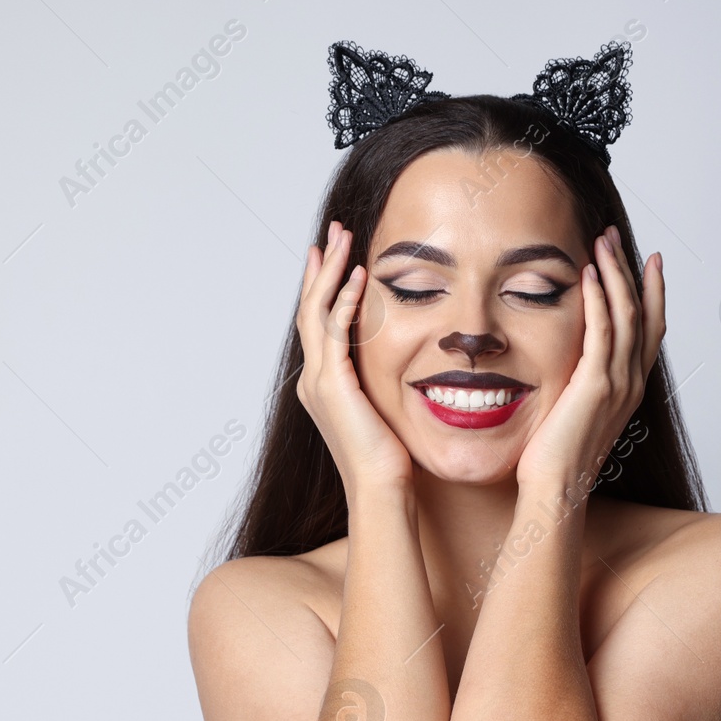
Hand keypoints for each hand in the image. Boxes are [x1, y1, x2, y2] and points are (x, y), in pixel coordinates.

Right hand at [296, 220, 413, 497]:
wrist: (381, 489)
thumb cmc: (390, 461)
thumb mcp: (385, 411)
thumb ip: (383, 385)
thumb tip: (410, 366)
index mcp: (323, 385)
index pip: (319, 323)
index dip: (325, 286)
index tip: (336, 255)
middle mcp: (313, 380)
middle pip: (310, 308)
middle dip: (322, 267)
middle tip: (334, 231)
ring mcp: (318, 382)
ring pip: (316, 312)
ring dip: (330, 272)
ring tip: (342, 239)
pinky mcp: (332, 386)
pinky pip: (334, 333)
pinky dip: (344, 302)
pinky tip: (358, 278)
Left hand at [515, 225, 664, 491]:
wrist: (556, 490)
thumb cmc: (556, 461)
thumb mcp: (573, 413)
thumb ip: (578, 386)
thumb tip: (566, 369)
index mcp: (629, 389)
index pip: (650, 331)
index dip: (652, 294)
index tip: (647, 262)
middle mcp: (631, 383)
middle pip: (643, 314)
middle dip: (631, 271)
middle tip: (616, 238)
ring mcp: (617, 384)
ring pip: (626, 316)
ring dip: (614, 274)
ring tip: (601, 243)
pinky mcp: (595, 386)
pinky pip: (602, 332)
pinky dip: (598, 300)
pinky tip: (588, 274)